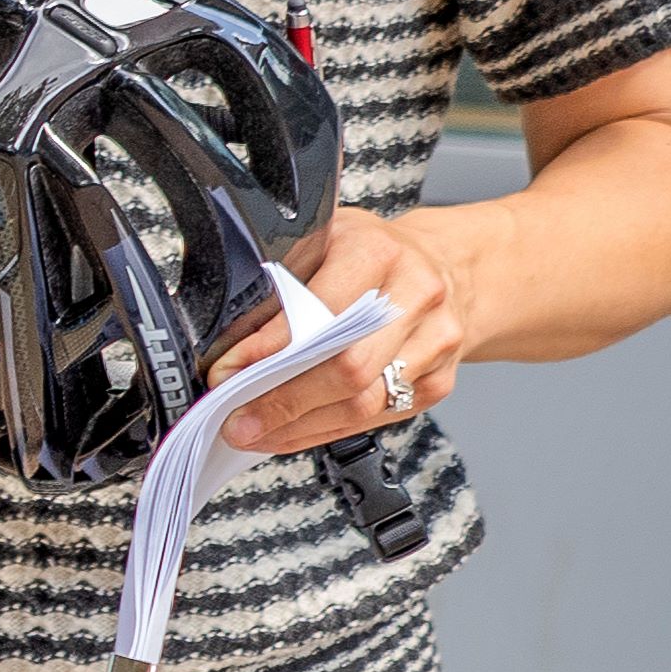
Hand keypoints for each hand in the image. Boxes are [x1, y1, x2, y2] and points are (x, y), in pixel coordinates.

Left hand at [222, 207, 467, 455]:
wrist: (443, 264)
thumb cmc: (369, 253)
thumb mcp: (321, 239)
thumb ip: (281, 278)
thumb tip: (227, 337)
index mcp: (378, 252)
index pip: (320, 311)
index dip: (270, 349)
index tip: (227, 372)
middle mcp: (415, 296)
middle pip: (348, 368)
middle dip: (282, 401)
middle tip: (234, 419)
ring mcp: (435, 342)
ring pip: (364, 403)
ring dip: (299, 426)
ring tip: (254, 432)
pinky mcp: (439, 382)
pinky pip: (378, 418)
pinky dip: (326, 430)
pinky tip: (291, 432)